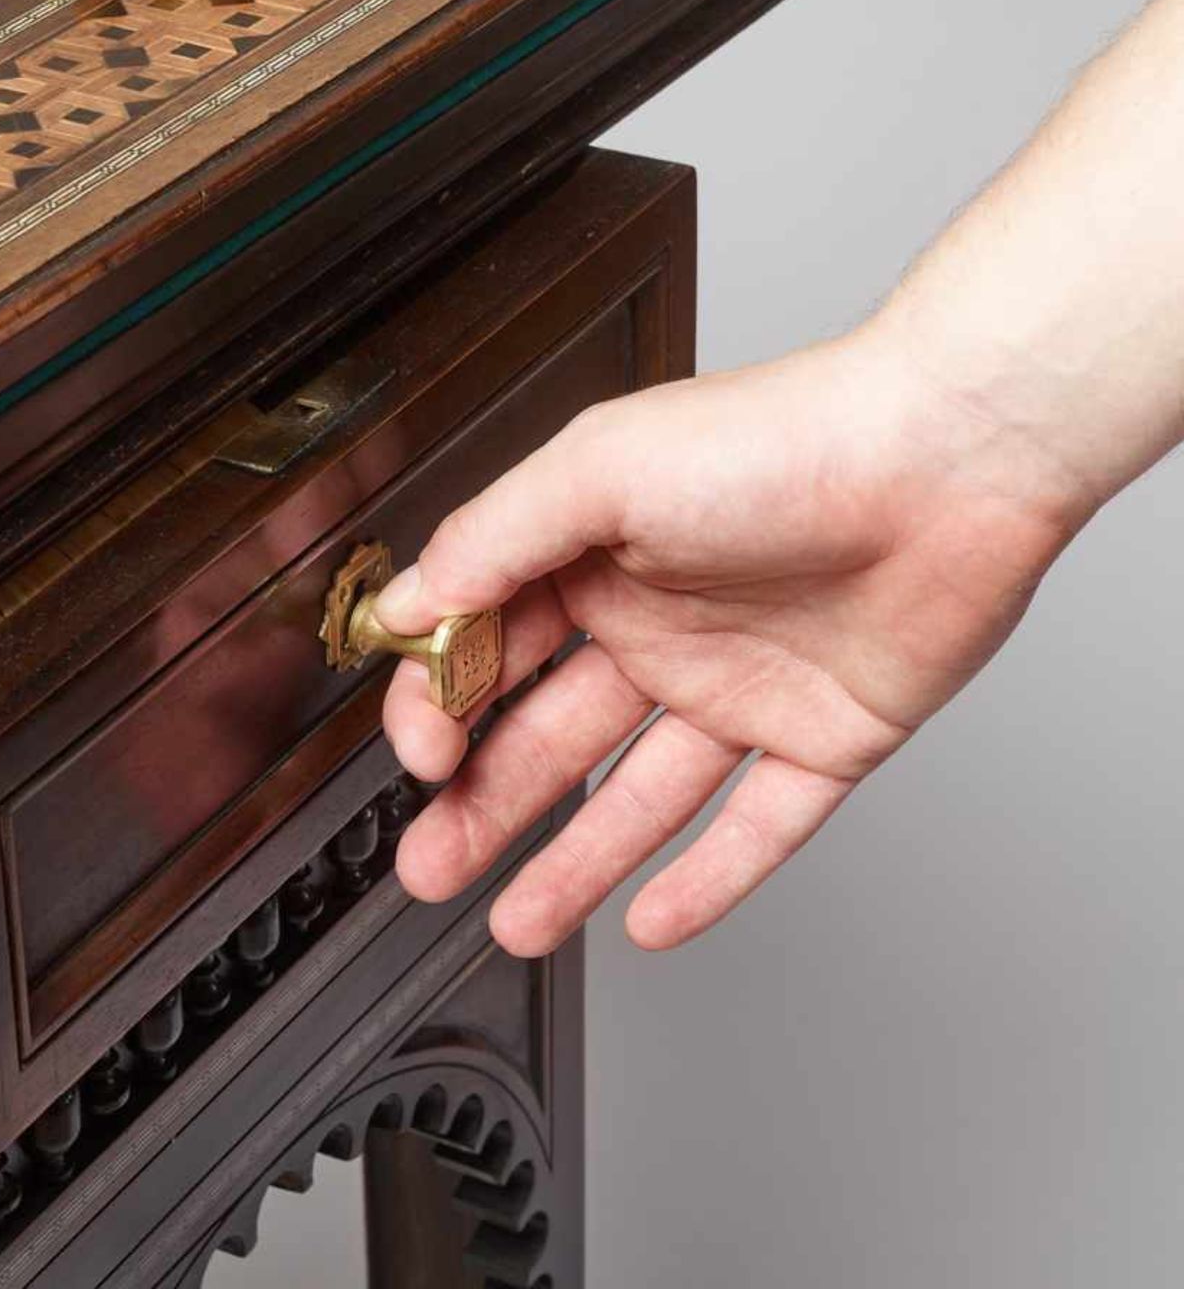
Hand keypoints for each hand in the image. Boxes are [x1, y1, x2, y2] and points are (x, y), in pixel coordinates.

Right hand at [375, 330, 1086, 954]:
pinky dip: (709, 881)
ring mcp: (738, 689)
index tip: (422, 754)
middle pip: (549, 740)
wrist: (953, 458)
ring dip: (574, 864)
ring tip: (516, 923)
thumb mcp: (599, 469)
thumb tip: (408, 606)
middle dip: (483, 808)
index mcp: (595, 561)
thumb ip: (492, 540)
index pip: (489, 651)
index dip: (442, 707)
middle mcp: (659, 628)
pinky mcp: (822, 736)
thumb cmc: (782, 438)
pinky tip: (654, 922)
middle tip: (433, 864)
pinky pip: (757, 826)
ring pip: (638, 799)